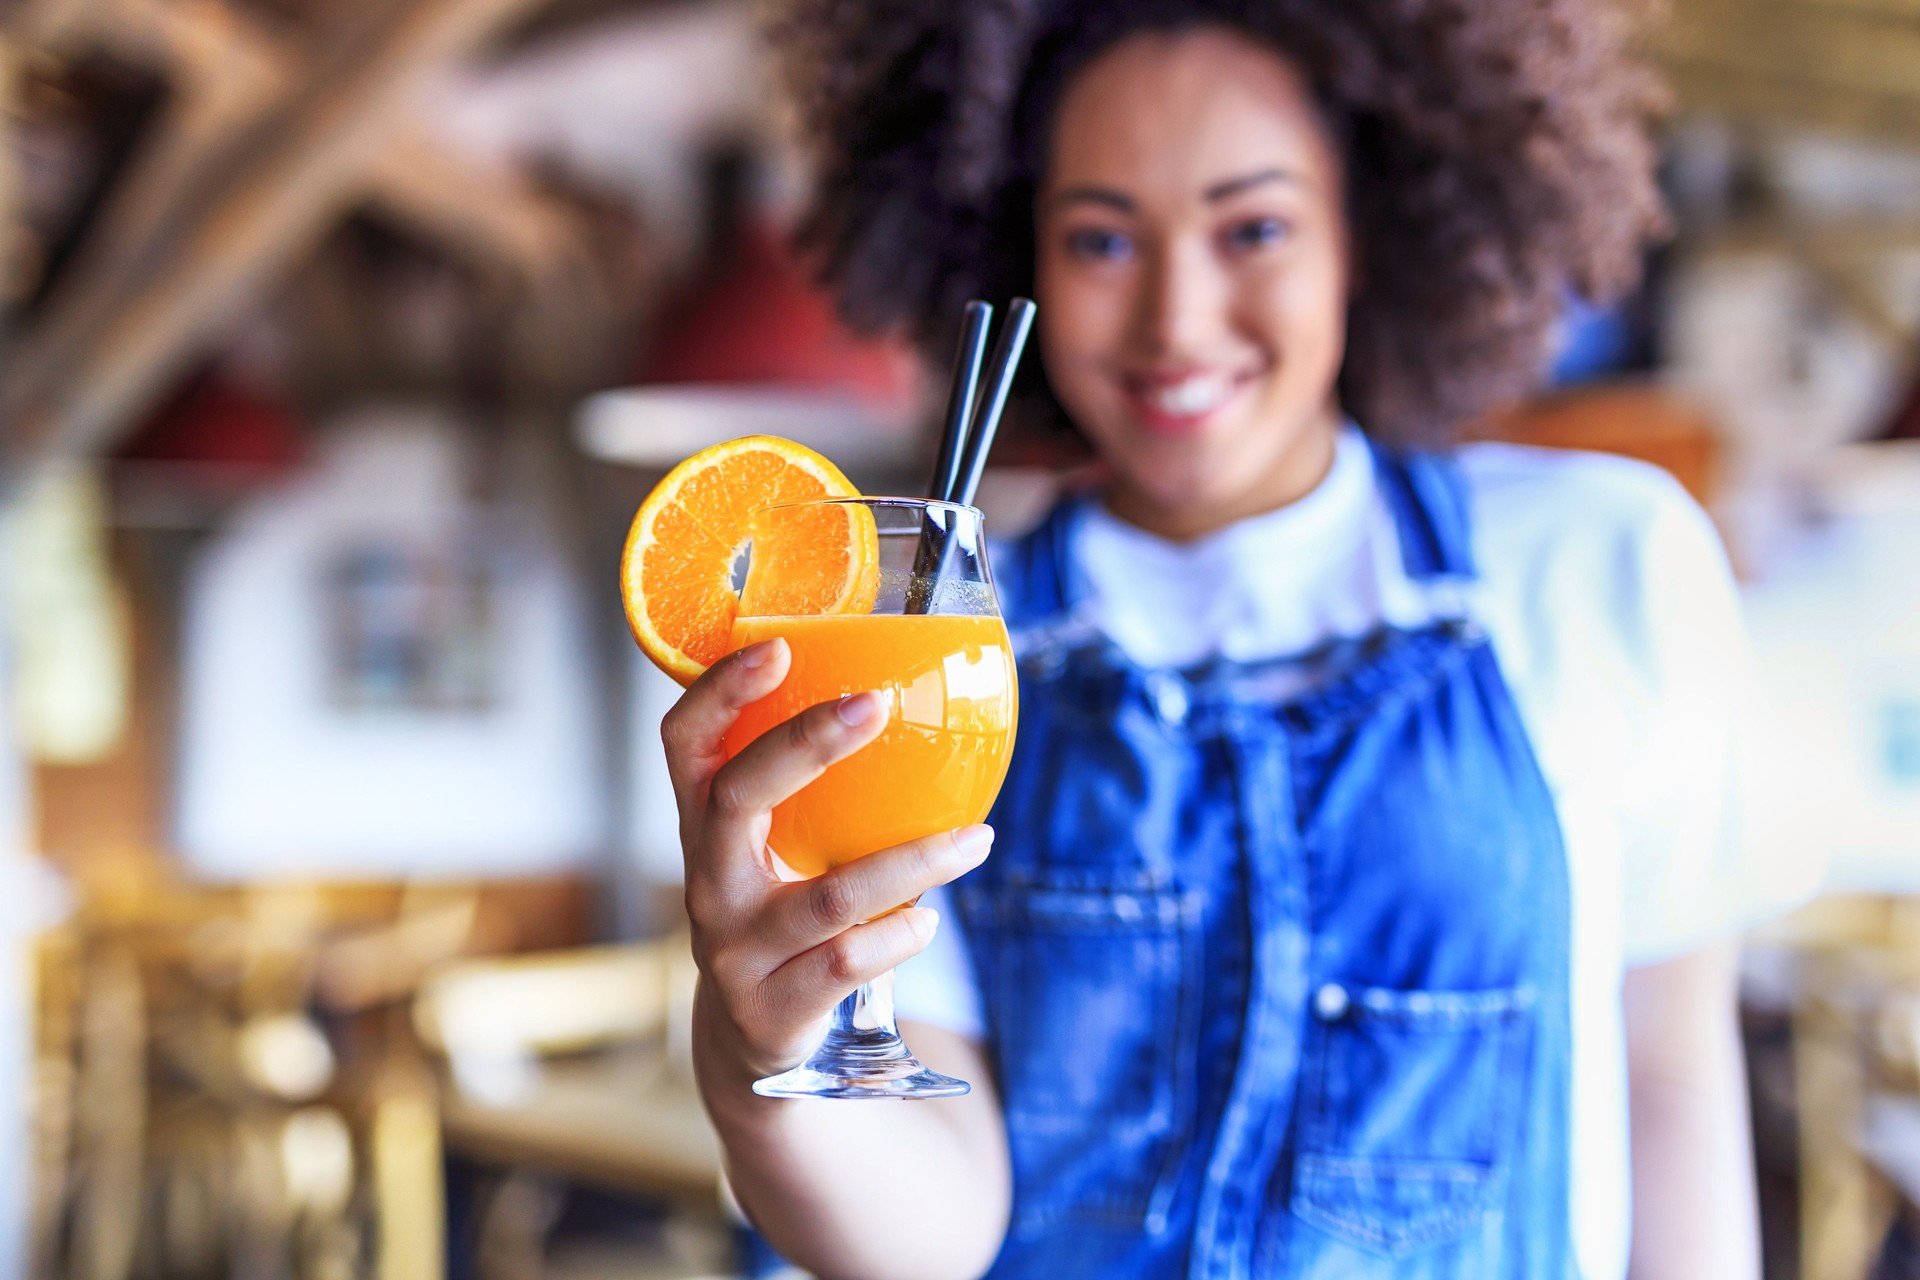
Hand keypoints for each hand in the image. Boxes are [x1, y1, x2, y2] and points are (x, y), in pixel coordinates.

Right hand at [660, 637, 994, 1083]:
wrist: (750, 1040)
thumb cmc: (780, 910)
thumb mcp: (772, 849)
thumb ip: (812, 790)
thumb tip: (918, 697)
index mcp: (701, 825)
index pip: (685, 743)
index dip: (720, 692)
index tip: (778, 647)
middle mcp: (707, 881)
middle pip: (736, 798)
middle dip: (805, 744)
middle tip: (876, 703)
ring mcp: (734, 949)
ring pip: (826, 897)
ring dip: (912, 862)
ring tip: (976, 838)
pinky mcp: (772, 1009)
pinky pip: (847, 962)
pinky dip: (899, 936)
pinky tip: (929, 919)